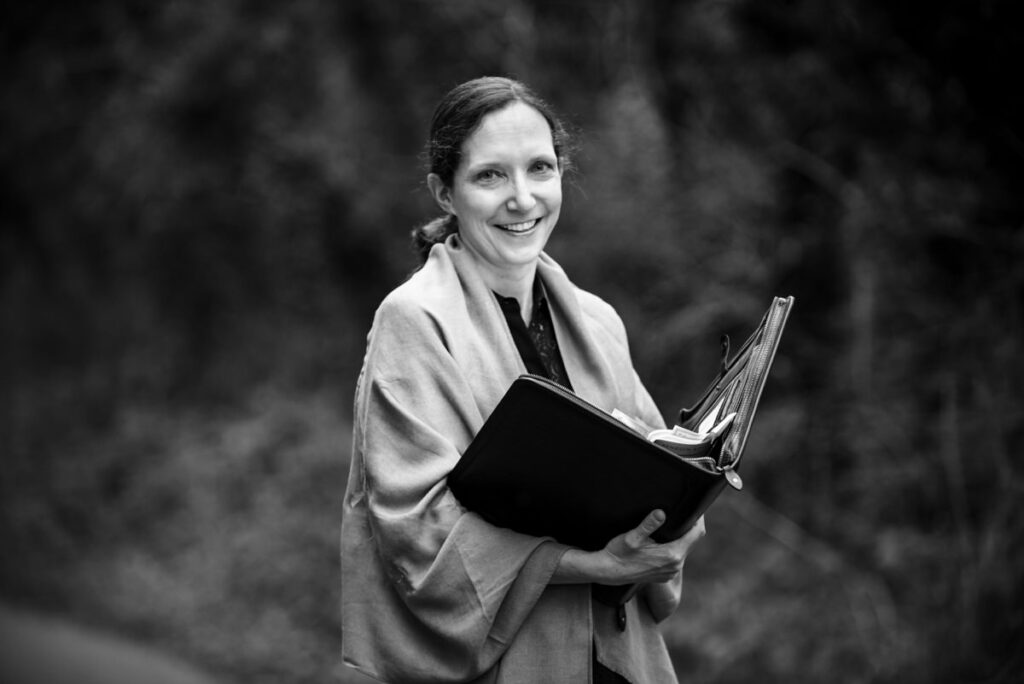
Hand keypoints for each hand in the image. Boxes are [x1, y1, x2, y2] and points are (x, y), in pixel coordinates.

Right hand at [551, 511, 705, 585]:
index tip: (696, 509)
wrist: (608, 571)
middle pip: (692, 541)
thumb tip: (661, 513)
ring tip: (675, 524)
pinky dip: (674, 549)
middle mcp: (675, 566)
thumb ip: (648, 525)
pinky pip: (676, 559)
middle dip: (690, 527)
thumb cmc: (619, 553)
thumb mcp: (632, 537)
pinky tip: (664, 541)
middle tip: (685, 512)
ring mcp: (670, 572)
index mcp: (671, 555)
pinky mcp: (665, 575)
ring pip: (684, 550)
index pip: (696, 534)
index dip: (698, 520)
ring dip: (682, 538)